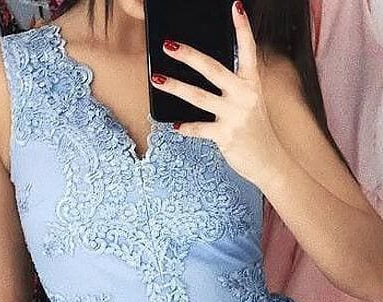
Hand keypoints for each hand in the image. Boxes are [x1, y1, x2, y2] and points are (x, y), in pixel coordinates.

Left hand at [149, 0, 280, 184]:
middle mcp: (244, 95)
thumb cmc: (254, 130)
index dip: (242, 28)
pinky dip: (186, 128)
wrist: (268, 161)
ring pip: (198, 97)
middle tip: (168, 45)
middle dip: (189, 55)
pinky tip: (174, 126)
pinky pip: (200, 129)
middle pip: (212, 69)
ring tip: (157, 79)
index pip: (247, 49)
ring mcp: (235, 115)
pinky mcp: (226, 136)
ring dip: (175, 87)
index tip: (234, 6)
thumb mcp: (250, 103)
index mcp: (252, 83)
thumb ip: (232, 88)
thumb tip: (202, 75)